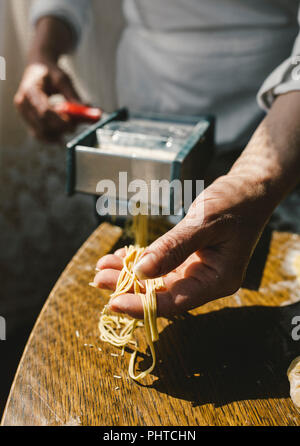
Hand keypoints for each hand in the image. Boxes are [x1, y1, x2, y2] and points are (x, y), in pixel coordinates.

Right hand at [14, 62, 80, 141]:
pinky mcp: (25, 118)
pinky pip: (37, 133)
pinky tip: (61, 134)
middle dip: (60, 130)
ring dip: (56, 135)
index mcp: (30, 89)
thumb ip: (73, 95)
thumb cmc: (51, 73)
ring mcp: (22, 111)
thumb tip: (86, 109)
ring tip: (68, 128)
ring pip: (39, 132)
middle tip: (74, 128)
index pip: (45, 111)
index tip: (74, 125)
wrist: (37, 67)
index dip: (60, 121)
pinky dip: (50, 137)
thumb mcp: (63, 80)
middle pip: (42, 124)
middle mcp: (23, 102)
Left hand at [94, 174, 271, 318]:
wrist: (249, 188)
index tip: (113, 302)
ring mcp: (196, 271)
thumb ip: (174, 247)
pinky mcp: (188, 259)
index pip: (175, 303)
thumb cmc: (234, 202)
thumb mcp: (204, 222)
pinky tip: (118, 257)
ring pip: (157, 280)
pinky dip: (139, 261)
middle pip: (162, 294)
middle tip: (98, 279)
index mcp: (217, 280)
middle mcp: (205, 281)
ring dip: (129, 274)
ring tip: (101, 268)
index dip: (142, 305)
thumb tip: (140, 271)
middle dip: (129, 287)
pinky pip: (159, 266)